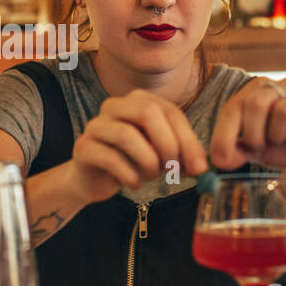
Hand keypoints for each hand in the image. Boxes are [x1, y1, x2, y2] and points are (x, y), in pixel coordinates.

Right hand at [66, 89, 209, 204]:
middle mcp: (114, 106)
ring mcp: (95, 125)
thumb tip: (202, 167)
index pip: (170, 111)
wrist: (95, 179)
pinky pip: (110, 158)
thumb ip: (182, 155)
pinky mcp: (83, 148)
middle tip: (173, 169)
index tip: (199, 167)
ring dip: (147, 161)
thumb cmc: (132, 162)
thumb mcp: (162, 155)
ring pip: (126, 134)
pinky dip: (129, 175)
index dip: (188, 139)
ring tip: (152, 176)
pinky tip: (135, 184)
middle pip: (146, 112)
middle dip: (167, 144)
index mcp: (138, 101)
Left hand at [210, 76, 285, 192]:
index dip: (225, 134)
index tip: (222, 159)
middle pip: (258, 102)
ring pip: (284, 110)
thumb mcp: (249, 148)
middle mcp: (284, 86)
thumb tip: (219, 160)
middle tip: (258, 147)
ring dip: (277, 136)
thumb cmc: (277, 147)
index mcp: (259, 89)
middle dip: (253, 134)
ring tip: (281, 143)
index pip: (235, 105)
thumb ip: (232, 148)